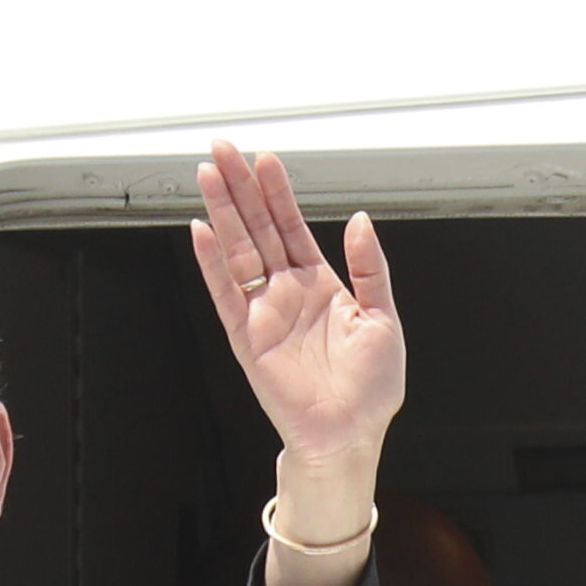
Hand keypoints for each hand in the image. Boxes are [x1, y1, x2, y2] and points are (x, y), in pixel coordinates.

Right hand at [191, 141, 404, 521]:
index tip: (266, 160)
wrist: (351, 434)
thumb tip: (359, 220)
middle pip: (257, 229)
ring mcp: (264, 313)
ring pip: (237, 251)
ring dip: (222, 213)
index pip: (292, 227)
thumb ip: (370, 267)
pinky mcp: (247, 338)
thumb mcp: (384, 316)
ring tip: (208, 175)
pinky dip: (211, 264)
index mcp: (321, 285)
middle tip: (223, 151)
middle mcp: (287, 294)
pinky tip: (201, 232)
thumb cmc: (370, 389)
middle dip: (240, 188)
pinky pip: (225, 294)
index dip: (278, 193)